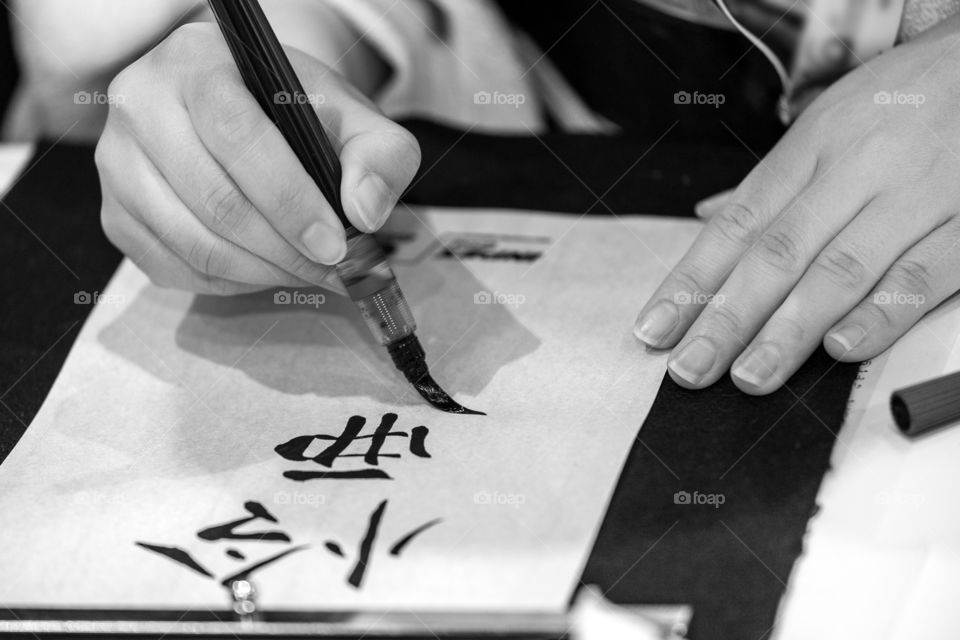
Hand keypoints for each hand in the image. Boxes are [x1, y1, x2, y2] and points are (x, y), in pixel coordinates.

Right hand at [96, 22, 419, 294]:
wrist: (246, 112)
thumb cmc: (297, 113)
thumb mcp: (353, 117)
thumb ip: (379, 156)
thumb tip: (365, 212)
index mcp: (196, 62)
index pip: (236, 135)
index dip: (289, 200)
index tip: (333, 243)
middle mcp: (140, 104)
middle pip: (214, 198)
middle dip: (285, 249)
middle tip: (332, 268)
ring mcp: (118, 164)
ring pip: (192, 242)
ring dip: (263, 272)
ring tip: (308, 272)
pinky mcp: (116, 215)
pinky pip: (174, 268)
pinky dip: (231, 283)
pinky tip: (267, 270)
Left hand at [634, 18, 959, 394]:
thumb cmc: (903, 100)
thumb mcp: (826, 125)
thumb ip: (771, 184)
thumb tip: (708, 218)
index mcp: (810, 149)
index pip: (736, 226)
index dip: (691, 282)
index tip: (655, 329)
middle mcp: (854, 170)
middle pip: (776, 254)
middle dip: (726, 319)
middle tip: (690, 368)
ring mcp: (914, 194)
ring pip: (841, 270)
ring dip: (789, 331)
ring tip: (749, 376)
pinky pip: (923, 272)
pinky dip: (881, 313)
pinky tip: (840, 348)